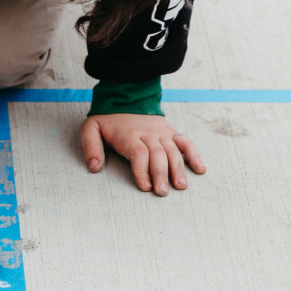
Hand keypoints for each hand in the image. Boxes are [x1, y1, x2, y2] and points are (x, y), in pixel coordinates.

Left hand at [80, 113, 204, 195]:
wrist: (125, 98)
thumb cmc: (107, 120)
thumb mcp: (90, 129)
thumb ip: (91, 147)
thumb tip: (94, 168)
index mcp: (129, 135)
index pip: (139, 153)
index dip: (142, 171)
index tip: (145, 186)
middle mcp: (148, 134)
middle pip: (158, 154)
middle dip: (161, 174)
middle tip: (162, 192)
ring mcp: (161, 133)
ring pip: (173, 151)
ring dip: (178, 169)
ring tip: (181, 186)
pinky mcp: (170, 132)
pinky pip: (185, 142)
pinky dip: (194, 155)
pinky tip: (200, 169)